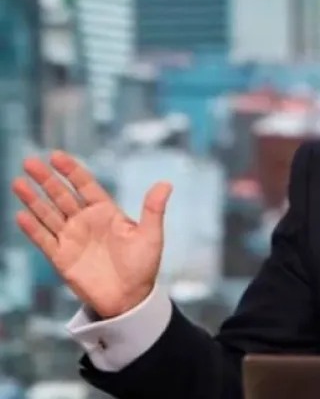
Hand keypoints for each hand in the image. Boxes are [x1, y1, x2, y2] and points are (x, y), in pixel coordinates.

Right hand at [10, 151, 171, 318]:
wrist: (130, 298)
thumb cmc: (143, 265)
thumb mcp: (150, 235)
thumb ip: (153, 209)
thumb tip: (166, 183)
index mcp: (106, 212)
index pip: (85, 185)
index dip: (71, 170)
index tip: (56, 155)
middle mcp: (85, 221)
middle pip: (62, 196)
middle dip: (46, 179)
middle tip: (30, 162)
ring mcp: (71, 238)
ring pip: (48, 214)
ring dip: (33, 199)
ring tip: (18, 182)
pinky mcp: (61, 257)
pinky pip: (44, 239)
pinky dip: (32, 228)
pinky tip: (21, 215)